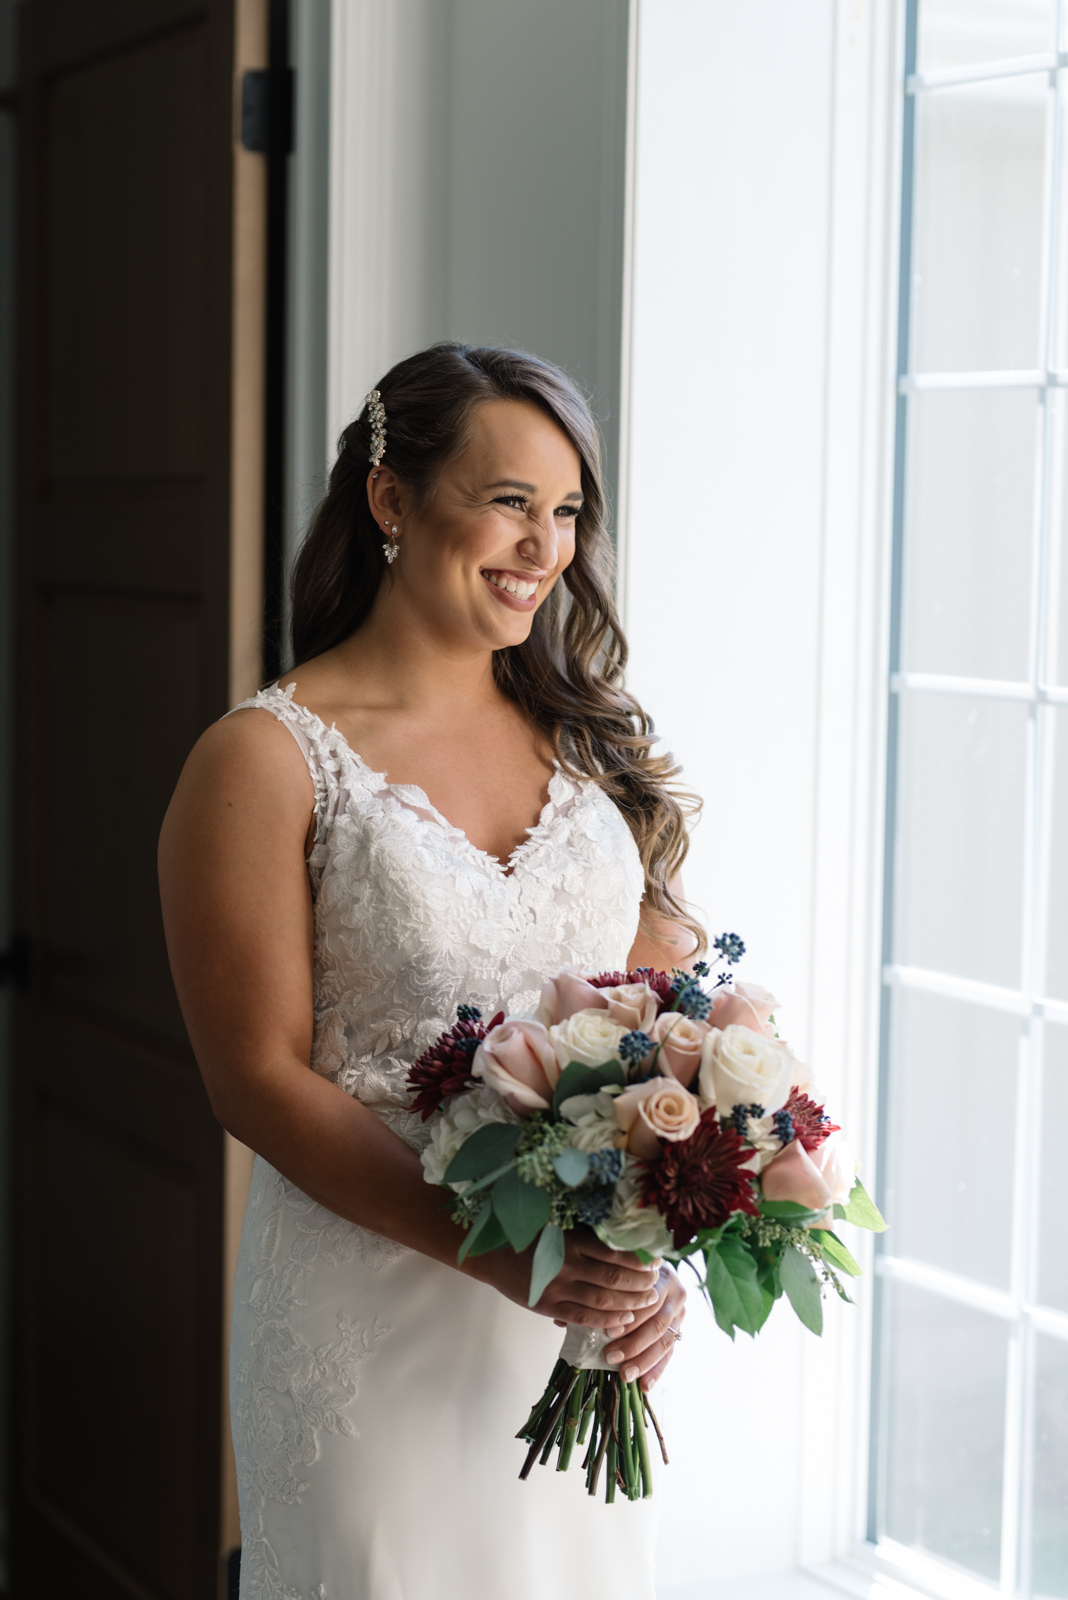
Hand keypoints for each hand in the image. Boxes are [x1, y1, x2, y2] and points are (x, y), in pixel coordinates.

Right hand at [476, 1226, 661, 1329]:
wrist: (493, 1254)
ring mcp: (557, 1288)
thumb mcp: (558, 1228)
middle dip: (640, 1282)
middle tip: (656, 1282)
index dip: (638, 1259)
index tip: (655, 1260)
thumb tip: (623, 1241)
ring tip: (647, 1301)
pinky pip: (584, 1318)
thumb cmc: (529, 1237)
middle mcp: (567, 1264)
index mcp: (571, 1240)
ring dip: (630, 1303)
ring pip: (603, 1300)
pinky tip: (623, 1320)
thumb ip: (585, 1236)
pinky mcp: (549, 1307)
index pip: (614, 1251)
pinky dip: (607, 1321)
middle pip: (614, 1277)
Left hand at [603, 1266, 686, 1391]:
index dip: (629, 1318)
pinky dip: (657, 1370)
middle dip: (634, 1344)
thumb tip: (568, 1317)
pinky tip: (645, 1385)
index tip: (608, 1333)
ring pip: (665, 1340)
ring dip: (644, 1360)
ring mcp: (680, 1311)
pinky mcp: (679, 1328)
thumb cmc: (630, 1272)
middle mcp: (675, 1292)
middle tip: (612, 1357)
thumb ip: (605, 1291)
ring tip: (626, 1374)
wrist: (654, 1268)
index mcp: (659, 1275)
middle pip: (657, 1323)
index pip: (646, 1301)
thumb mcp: (620, 1274)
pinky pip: (670, 1352)